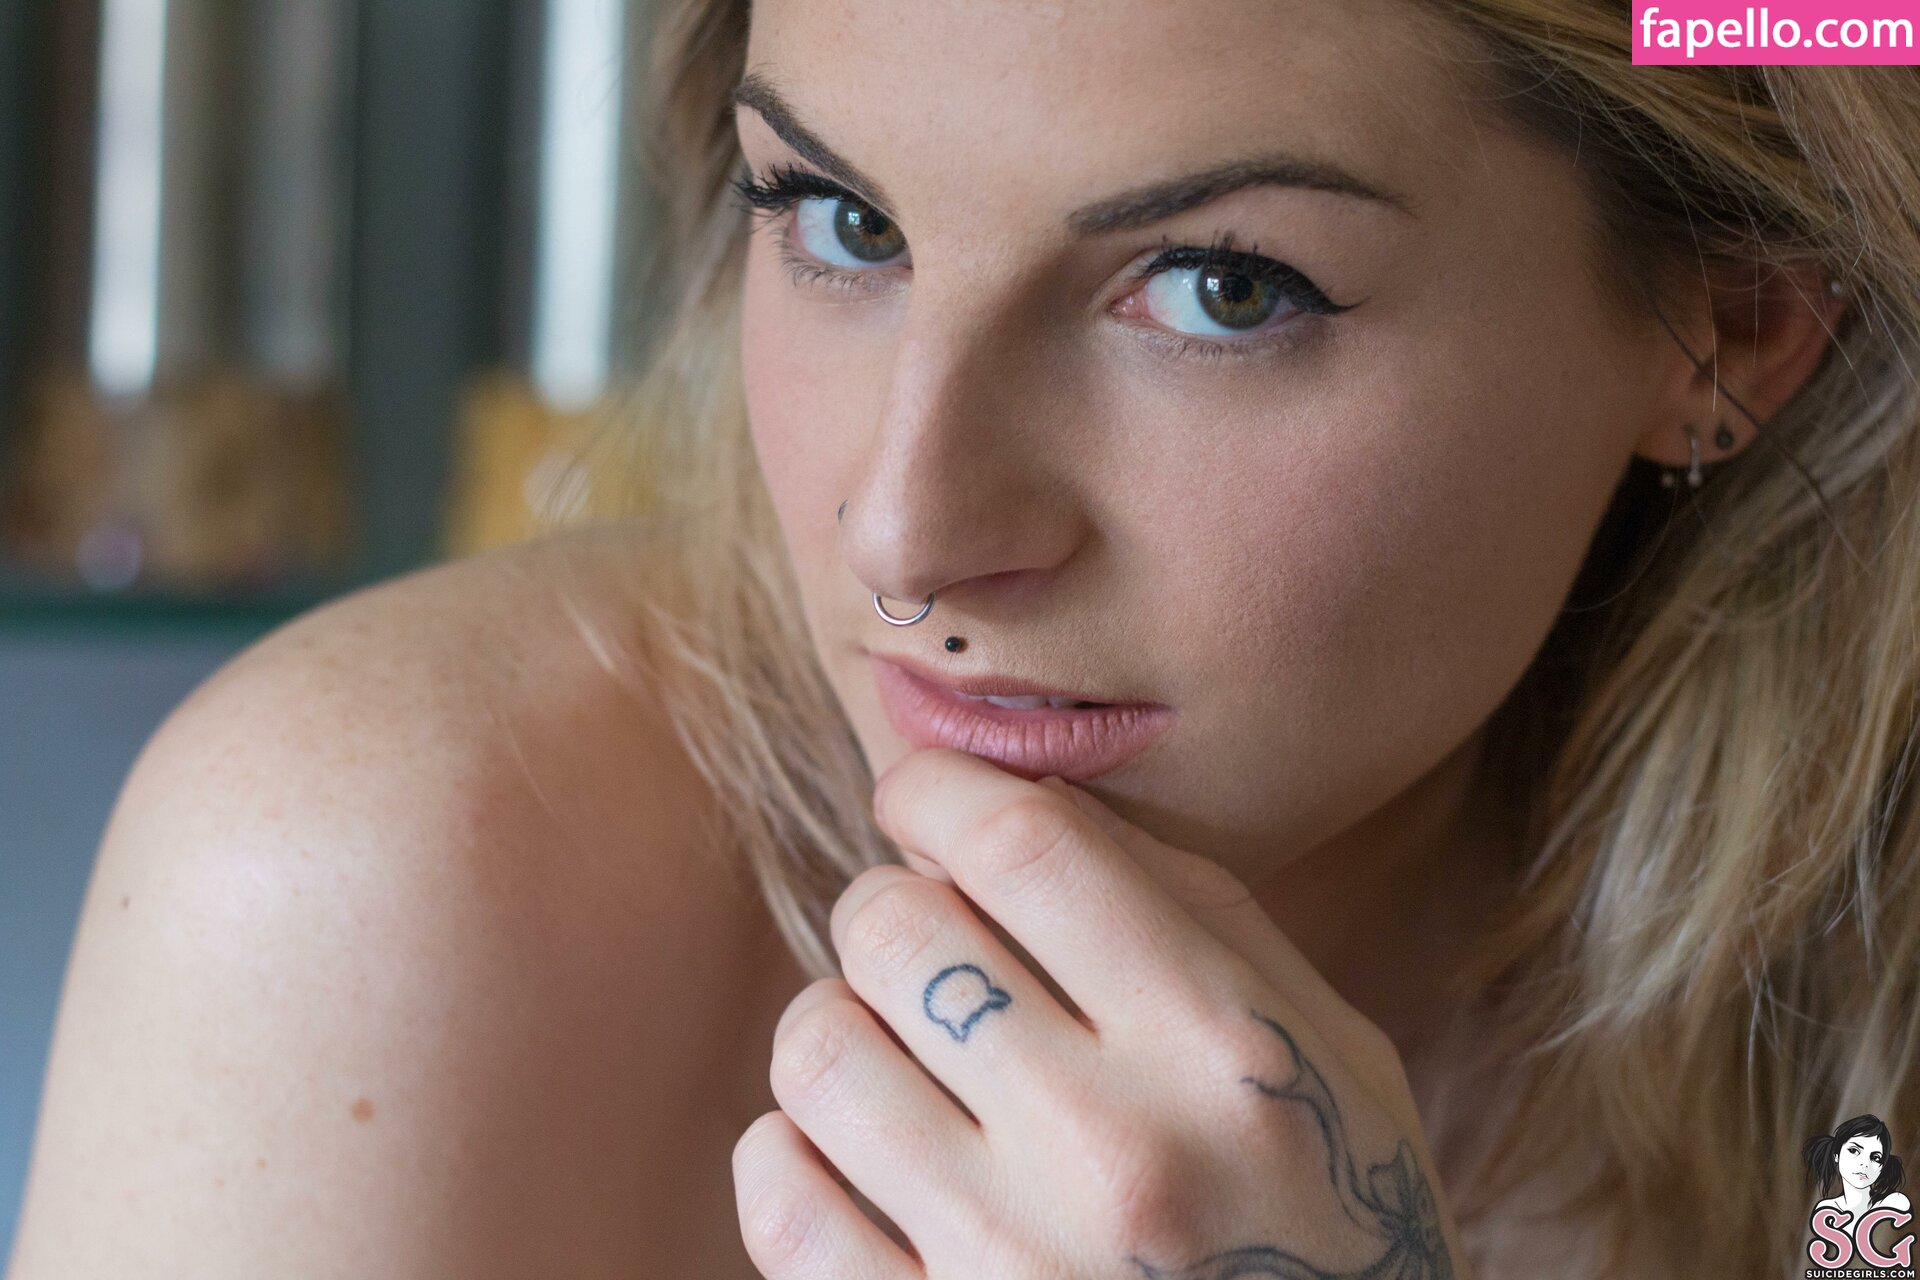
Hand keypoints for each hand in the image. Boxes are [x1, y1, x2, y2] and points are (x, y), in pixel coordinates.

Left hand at [732, 746, 1469, 1278]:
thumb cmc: (1340, 1230)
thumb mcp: (1331, 1056)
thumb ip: (1201, 912)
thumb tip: (1032, 793)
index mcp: (1225, 1052)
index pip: (1023, 843)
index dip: (938, 789)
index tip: (920, 798)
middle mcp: (1117, 1153)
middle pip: (897, 927)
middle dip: (887, 904)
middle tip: (919, 939)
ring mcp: (1013, 1264)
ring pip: (818, 1048)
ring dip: (840, 1025)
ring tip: (892, 1053)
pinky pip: (780, 1195)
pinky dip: (791, 1151)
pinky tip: (854, 1155)